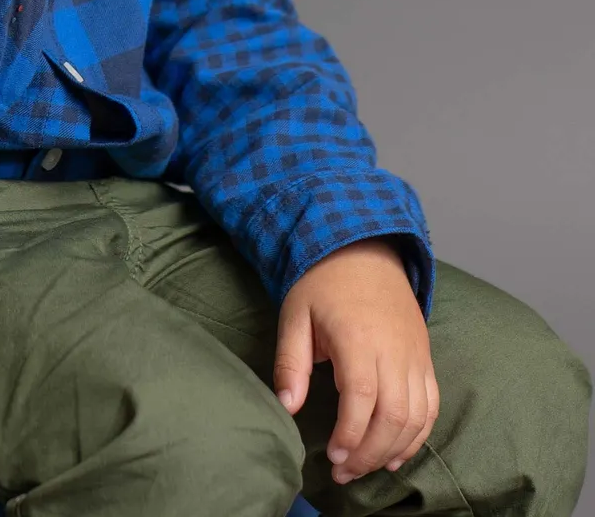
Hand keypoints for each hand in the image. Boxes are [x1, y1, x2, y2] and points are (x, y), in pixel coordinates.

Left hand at [273, 238, 439, 484]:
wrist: (363, 248)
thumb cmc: (323, 282)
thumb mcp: (295, 314)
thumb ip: (291, 362)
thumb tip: (287, 407)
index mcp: (358, 337)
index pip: (362, 399)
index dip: (351, 436)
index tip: (333, 457)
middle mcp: (394, 350)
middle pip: (394, 416)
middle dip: (369, 453)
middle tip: (344, 472)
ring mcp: (415, 354)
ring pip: (417, 417)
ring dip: (394, 450)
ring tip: (366, 467)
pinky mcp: (425, 357)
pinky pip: (432, 405)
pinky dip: (418, 435)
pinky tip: (396, 453)